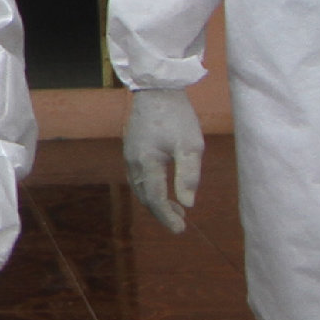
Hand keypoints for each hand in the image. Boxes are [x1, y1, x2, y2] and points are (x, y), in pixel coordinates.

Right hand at [123, 87, 204, 234]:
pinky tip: (163, 188)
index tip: (181, 229)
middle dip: (161, 213)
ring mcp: (130, 156)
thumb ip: (189, 175)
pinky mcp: (131, 150)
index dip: (167, 217)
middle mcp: (133, 163)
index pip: (156, 199)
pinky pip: (138, 178)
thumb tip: (188, 203)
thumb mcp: (190, 145)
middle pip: (145, 197)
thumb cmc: (176, 116)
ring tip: (175, 209)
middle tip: (180, 223)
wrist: (156, 89)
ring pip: (140, 188)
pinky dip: (150, 190)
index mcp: (147, 163)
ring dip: (156, 202)